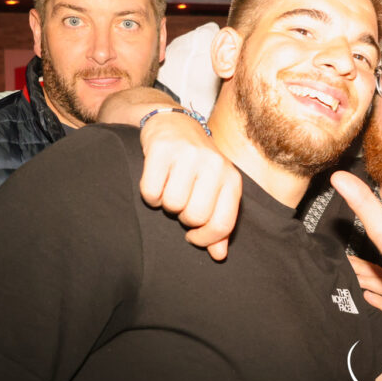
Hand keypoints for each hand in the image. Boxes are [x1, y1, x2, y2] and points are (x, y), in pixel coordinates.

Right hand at [139, 110, 240, 260]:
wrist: (175, 124)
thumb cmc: (197, 166)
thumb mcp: (216, 190)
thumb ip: (219, 223)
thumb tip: (218, 255)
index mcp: (232, 178)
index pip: (222, 224)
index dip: (204, 239)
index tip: (193, 236)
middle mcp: (214, 164)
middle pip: (194, 216)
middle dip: (182, 217)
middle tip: (181, 202)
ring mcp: (189, 155)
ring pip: (171, 204)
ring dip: (165, 203)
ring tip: (169, 187)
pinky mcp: (162, 149)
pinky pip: (150, 192)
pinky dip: (149, 193)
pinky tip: (156, 180)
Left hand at [348, 255, 381, 332]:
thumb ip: (375, 294)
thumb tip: (356, 285)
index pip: (376, 270)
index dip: (361, 263)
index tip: (345, 258)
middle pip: (379, 276)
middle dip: (361, 268)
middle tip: (344, 264)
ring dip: (368, 282)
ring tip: (353, 278)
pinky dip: (380, 302)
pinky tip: (367, 297)